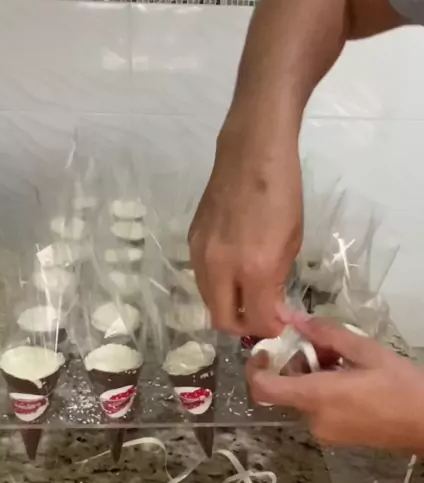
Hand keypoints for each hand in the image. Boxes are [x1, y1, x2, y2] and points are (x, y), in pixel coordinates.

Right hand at [188, 126, 301, 337]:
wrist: (251, 154)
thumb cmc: (282, 194)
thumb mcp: (291, 242)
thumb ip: (277, 281)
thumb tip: (271, 309)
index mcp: (254, 268)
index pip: (256, 320)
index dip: (269, 329)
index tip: (279, 324)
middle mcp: (221, 268)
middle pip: (221, 320)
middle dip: (243, 326)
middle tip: (260, 317)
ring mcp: (201, 255)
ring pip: (209, 300)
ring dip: (228, 306)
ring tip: (248, 295)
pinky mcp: (192, 242)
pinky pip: (202, 278)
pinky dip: (218, 285)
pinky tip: (234, 272)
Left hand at [247, 313, 423, 450]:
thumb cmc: (401, 386)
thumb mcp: (365, 351)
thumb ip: (325, 334)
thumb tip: (290, 316)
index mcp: (317, 397)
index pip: (263, 388)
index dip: (254, 367)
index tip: (264, 349)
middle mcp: (314, 419)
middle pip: (286, 387)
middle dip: (298, 363)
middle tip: (326, 346)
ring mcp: (324, 432)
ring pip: (303, 396)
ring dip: (314, 375)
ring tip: (346, 360)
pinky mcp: (335, 438)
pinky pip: (317, 408)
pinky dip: (324, 390)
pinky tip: (351, 378)